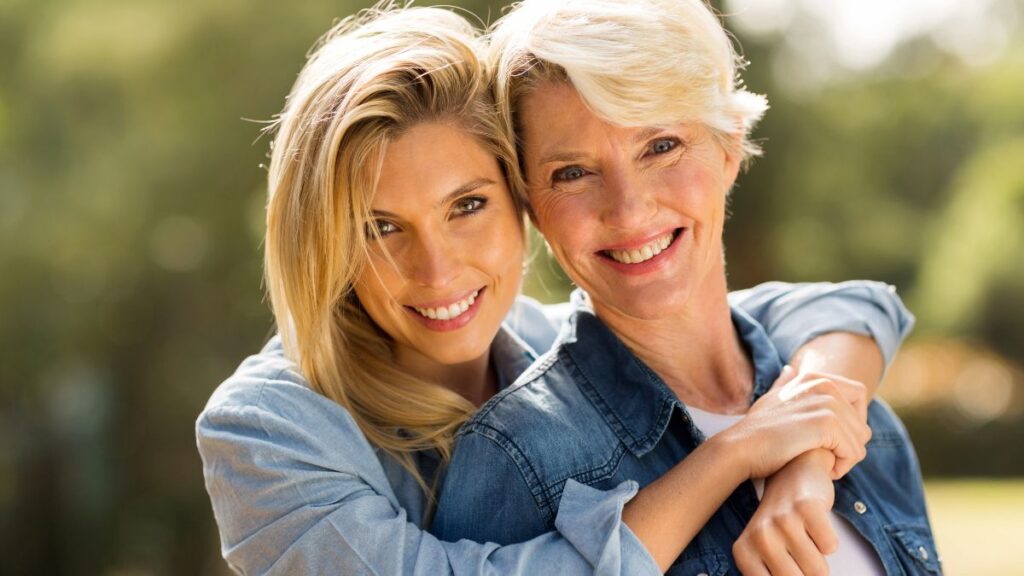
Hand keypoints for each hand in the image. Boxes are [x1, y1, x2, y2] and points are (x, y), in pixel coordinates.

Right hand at [716, 366, 871, 480]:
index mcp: (814, 378)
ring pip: (860, 440)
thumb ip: (785, 384)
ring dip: (845, 459)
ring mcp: (826, 403)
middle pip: (862, 422)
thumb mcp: (771, 399)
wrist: (740, 448)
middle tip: (827, 458)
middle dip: (849, 445)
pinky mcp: (826, 424)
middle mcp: (823, 384)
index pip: (859, 395)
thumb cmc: (756, 430)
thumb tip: (790, 370)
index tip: (833, 439)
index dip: (853, 421)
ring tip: (822, 464)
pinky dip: (842, 467)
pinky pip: (853, 452)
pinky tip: (822, 469)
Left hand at [734, 450, 837, 575]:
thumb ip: (774, 574)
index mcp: (744, 553)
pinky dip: (828, 541)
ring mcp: (782, 520)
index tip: (791, 567)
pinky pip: (830, 547)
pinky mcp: (806, 507)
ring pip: (819, 571)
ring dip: (819, 558)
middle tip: (799, 553)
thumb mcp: (765, 551)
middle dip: (807, 574)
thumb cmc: (780, 520)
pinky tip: (814, 524)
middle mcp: (759, 537)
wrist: (792, 472)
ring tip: (805, 538)